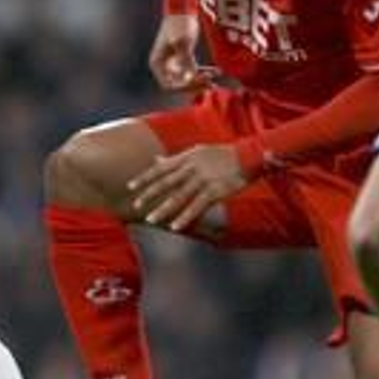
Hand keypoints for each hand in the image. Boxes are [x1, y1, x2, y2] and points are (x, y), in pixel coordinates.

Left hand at [128, 143, 246, 231]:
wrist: (247, 156)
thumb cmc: (221, 155)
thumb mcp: (196, 151)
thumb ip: (175, 158)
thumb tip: (155, 160)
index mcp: (187, 157)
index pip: (161, 168)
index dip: (145, 177)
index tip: (130, 186)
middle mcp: (192, 167)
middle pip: (167, 182)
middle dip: (150, 194)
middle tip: (136, 206)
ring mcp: (203, 179)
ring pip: (180, 196)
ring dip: (164, 209)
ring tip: (151, 219)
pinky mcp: (215, 190)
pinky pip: (197, 206)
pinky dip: (185, 217)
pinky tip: (175, 226)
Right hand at [148, 14, 216, 91]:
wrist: (184, 8)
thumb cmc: (180, 24)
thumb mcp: (183, 42)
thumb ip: (186, 60)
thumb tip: (189, 77)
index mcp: (157, 64)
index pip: (169, 85)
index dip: (185, 87)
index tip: (200, 81)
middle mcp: (162, 66)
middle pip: (178, 85)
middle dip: (195, 85)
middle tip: (211, 84)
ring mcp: (172, 63)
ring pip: (187, 80)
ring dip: (201, 80)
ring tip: (215, 79)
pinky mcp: (181, 59)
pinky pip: (192, 72)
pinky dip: (202, 72)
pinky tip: (216, 71)